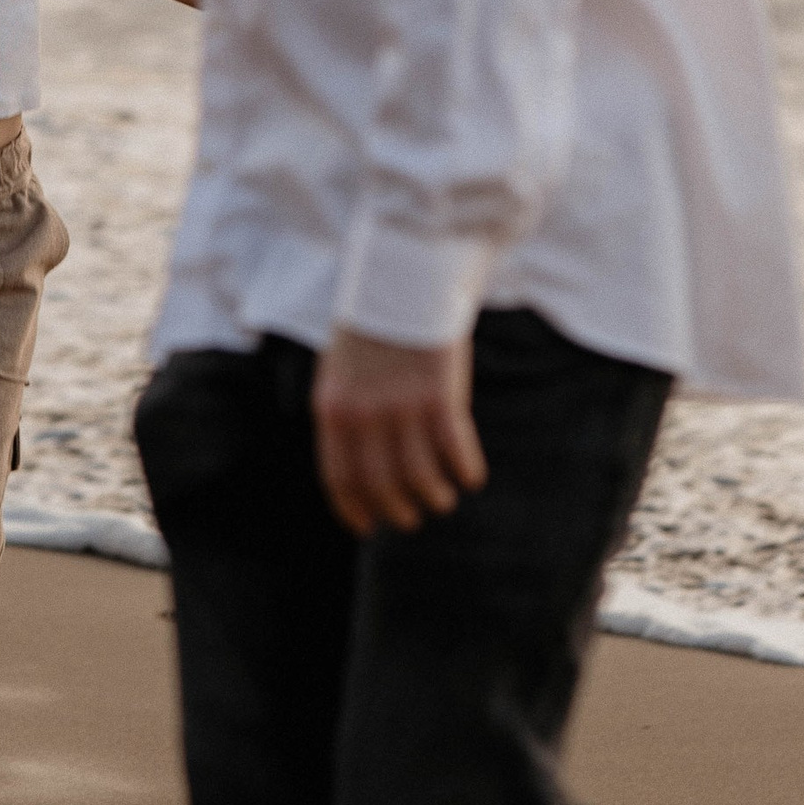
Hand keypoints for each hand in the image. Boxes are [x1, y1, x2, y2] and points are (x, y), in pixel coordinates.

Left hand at [314, 327, 487, 536]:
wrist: (401, 276)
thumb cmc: (372, 320)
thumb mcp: (341, 367)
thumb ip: (346, 411)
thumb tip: (358, 459)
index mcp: (333, 408)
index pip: (340, 479)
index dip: (355, 510)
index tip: (368, 528)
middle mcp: (364, 415)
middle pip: (381, 486)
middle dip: (398, 512)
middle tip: (412, 517)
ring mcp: (403, 408)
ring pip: (420, 478)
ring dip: (434, 498)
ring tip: (442, 500)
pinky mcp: (441, 397)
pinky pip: (456, 453)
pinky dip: (465, 472)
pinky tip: (471, 476)